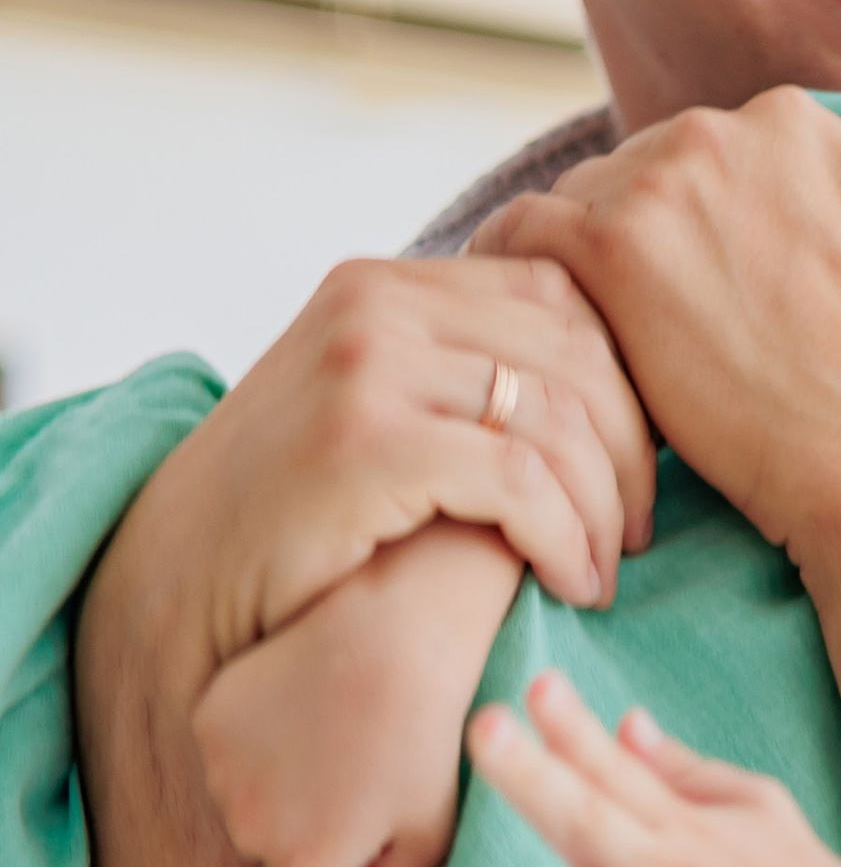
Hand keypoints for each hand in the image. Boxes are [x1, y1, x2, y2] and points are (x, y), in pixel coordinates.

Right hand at [99, 252, 657, 693]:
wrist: (177, 579)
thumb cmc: (294, 512)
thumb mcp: (374, 410)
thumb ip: (456, 376)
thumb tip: (597, 391)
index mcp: (389, 283)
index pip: (562, 298)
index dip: (624, 385)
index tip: (636, 467)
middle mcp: (377, 303)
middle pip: (578, 354)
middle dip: (630, 452)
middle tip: (637, 534)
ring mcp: (367, 365)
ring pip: (560, 422)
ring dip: (605, 510)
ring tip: (605, 572)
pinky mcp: (365, 442)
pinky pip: (520, 481)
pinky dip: (567, 540)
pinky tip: (573, 583)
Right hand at [193, 521, 524, 866]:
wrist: (387, 637)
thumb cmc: (425, 739)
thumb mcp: (430, 825)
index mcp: (305, 865)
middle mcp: (250, 827)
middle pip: (253, 855)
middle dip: (283, 837)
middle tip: (339, 787)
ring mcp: (221, 772)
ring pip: (232, 800)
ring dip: (262, 786)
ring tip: (324, 742)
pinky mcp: (207, 719)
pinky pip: (219, 748)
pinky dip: (246, 738)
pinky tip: (296, 708)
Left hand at [469, 87, 840, 566]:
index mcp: (796, 120)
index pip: (715, 154)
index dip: (710, 224)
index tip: (712, 290)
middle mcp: (724, 132)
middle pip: (644, 171)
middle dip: (650, 239)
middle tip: (661, 326)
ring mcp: (660, 187)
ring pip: (582, 199)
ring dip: (588, 260)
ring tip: (600, 333)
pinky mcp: (608, 256)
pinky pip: (520, 234)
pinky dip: (515, 267)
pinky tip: (527, 319)